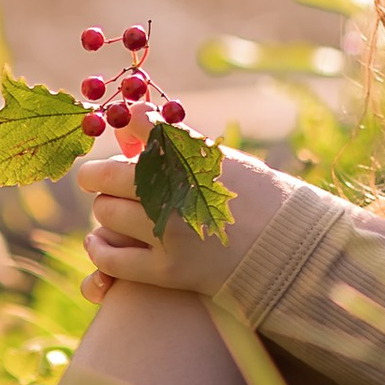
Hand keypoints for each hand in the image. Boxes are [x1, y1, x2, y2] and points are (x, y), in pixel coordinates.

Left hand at [74, 133, 293, 300]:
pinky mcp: (165, 272)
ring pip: (106, 214)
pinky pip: (110, 260)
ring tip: (115, 209)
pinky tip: (100, 239)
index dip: (121, 129)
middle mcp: (177, 192)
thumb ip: (170, 138)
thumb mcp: (216, 158)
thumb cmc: (252, 196)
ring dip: (105, 208)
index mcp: (192, 158)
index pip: (138, 129)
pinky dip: (98, 247)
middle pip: (108, 177)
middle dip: (101, 176)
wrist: (286, 248)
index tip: (117, 135)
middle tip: (99, 178)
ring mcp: (169, 234)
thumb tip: (130, 112)